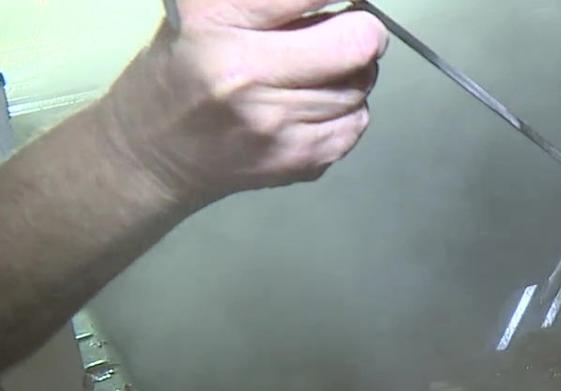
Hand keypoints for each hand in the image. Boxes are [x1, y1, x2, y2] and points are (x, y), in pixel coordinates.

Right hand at [98, 0, 389, 205]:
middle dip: (363, 31)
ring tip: (317, 69)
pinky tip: (311, 104)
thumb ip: (269, 0)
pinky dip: (346, 108)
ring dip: (352, 72)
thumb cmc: (183, 64)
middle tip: (351, 29)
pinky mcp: (299, 160)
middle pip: (357, 44)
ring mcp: (276, 125)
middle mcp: (246, 74)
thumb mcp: (203, 10)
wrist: (153, 152)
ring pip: (361, 84)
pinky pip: (356, 121)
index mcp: (215, 21)